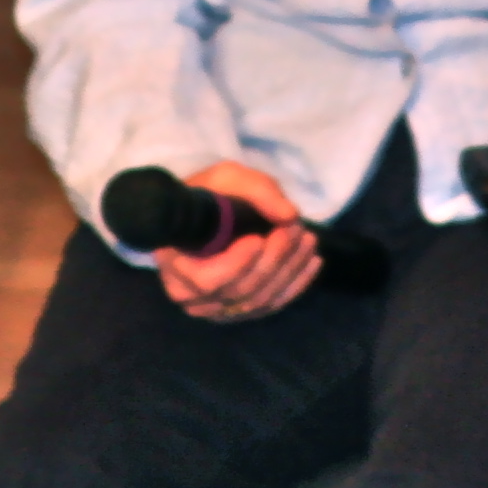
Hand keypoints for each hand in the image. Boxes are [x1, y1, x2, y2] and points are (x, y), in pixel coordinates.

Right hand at [154, 162, 322, 321]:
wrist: (210, 211)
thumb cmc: (211, 194)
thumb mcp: (227, 178)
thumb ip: (256, 191)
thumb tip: (290, 215)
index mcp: (175, 262)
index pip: (205, 280)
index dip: (236, 265)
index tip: (257, 238)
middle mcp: (191, 295)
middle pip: (239, 291)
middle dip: (272, 260)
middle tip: (294, 229)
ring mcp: (217, 308)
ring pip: (259, 301)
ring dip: (289, 270)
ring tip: (308, 239)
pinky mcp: (241, 310)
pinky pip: (271, 305)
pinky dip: (295, 284)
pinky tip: (312, 261)